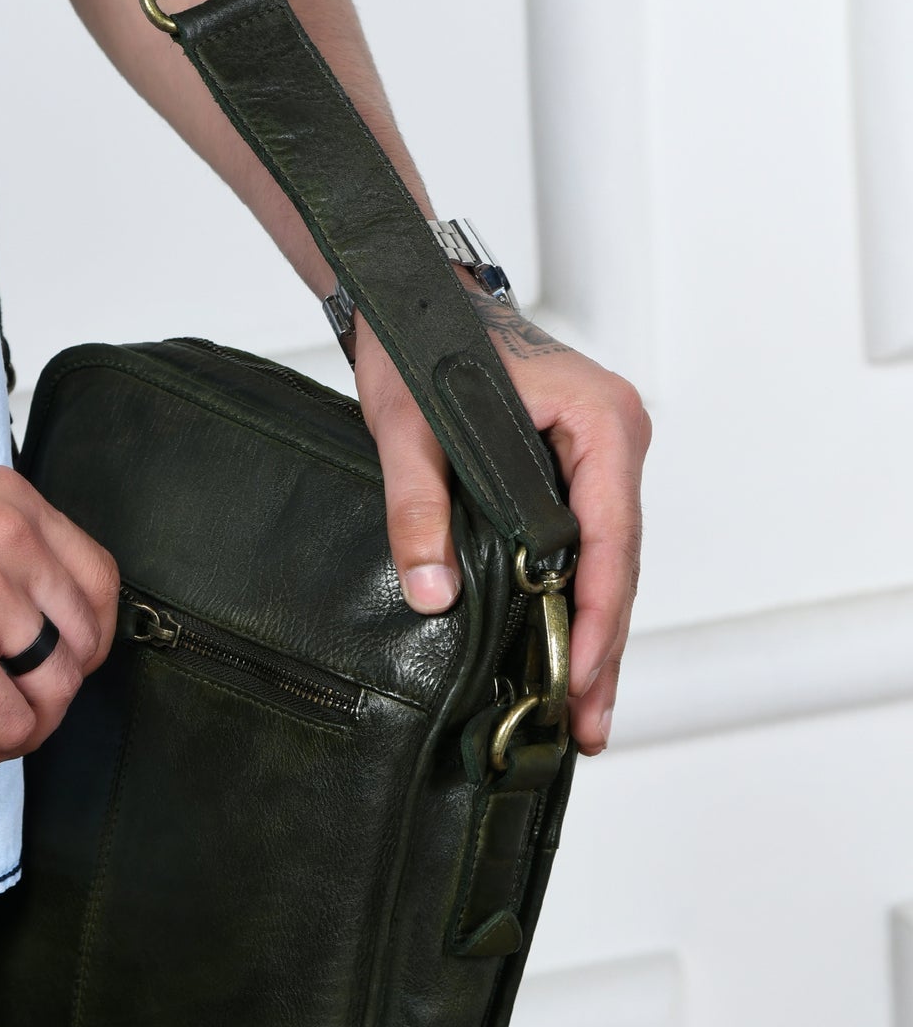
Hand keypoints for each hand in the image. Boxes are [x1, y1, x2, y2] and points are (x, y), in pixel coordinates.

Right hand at [0, 467, 119, 767]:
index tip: (43, 666)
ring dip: (21, 726)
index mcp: (10, 502)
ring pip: (58, 692)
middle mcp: (10, 540)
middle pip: (86, 644)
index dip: (82, 640)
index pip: (100, 582)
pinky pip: (13, 727)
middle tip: (4, 704)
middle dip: (52, 691)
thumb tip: (36, 628)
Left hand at [352, 298, 649, 754]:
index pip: (610, 536)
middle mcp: (614, 441)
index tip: (578, 675)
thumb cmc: (422, 341)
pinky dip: (575, 607)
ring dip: (592, 639)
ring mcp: (599, 461)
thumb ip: (418, 508)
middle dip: (601, 650)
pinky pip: (585, 551)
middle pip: (619, 565)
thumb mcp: (408, 427)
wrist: (413, 297)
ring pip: (606, 566)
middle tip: (588, 729)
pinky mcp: (575, 477)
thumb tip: (431, 594)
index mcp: (599, 421)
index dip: (596, 615)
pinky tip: (562, 660)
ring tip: (582, 718)